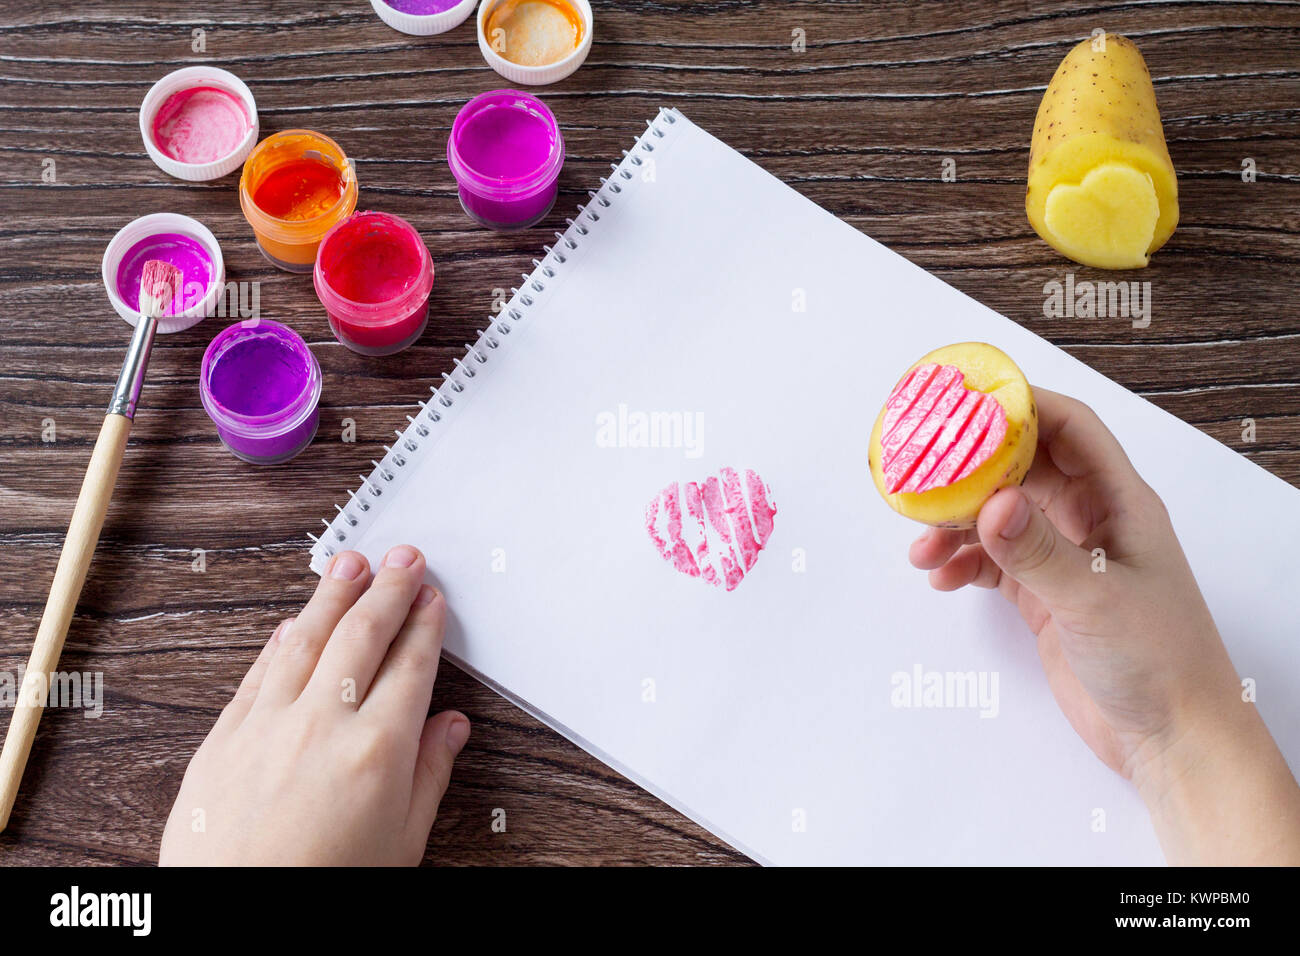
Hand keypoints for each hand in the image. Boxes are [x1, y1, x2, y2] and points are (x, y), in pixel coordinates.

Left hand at [160, 545, 467, 865]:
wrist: (233, 921)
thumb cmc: (322, 890)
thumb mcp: (400, 844)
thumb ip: (428, 776)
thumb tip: (450, 728)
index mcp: (377, 751)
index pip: (411, 664)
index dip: (425, 623)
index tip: (433, 599)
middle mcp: (324, 725)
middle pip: (364, 635)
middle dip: (389, 589)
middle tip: (404, 558)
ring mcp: (268, 726)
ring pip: (307, 639)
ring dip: (333, 595)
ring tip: (351, 563)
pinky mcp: (224, 738)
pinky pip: (258, 672)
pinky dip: (281, 640)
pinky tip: (296, 621)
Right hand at [909, 387, 1299, 863]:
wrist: (1172, 738)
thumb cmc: (1160, 660)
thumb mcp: (1095, 600)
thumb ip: (1040, 551)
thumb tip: (990, 504)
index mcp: (1119, 502)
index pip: (1069, 429)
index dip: (1021, 407)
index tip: (965, 405)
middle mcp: (1091, 520)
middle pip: (1022, 469)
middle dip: (972, 469)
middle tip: (922, 472)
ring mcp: (1067, 559)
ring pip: (1000, 518)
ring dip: (957, 525)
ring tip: (921, 546)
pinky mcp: (1046, 597)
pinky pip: (993, 564)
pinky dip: (963, 565)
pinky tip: (941, 579)